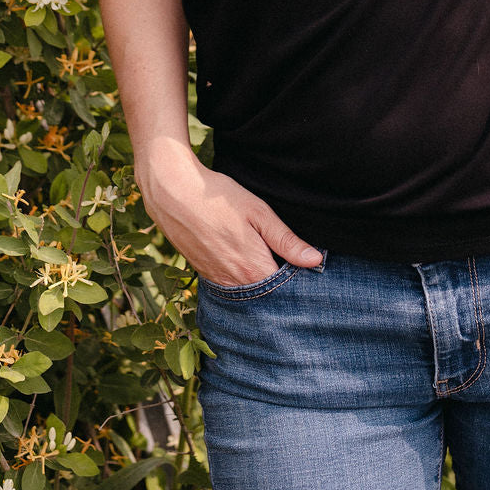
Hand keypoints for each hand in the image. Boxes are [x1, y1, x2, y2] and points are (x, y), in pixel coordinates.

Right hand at [135, 136, 323, 285]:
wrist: (174, 195)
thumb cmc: (219, 199)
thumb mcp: (259, 213)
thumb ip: (286, 240)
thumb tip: (316, 260)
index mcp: (254, 270)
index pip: (288, 289)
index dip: (301, 279)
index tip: (310, 267)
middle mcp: (236, 285)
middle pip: (269, 294)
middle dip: (283, 284)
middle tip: (293, 262)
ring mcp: (218, 282)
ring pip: (250, 292)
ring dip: (263, 282)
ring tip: (271, 259)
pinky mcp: (206, 275)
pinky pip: (232, 286)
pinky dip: (244, 278)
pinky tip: (247, 259)